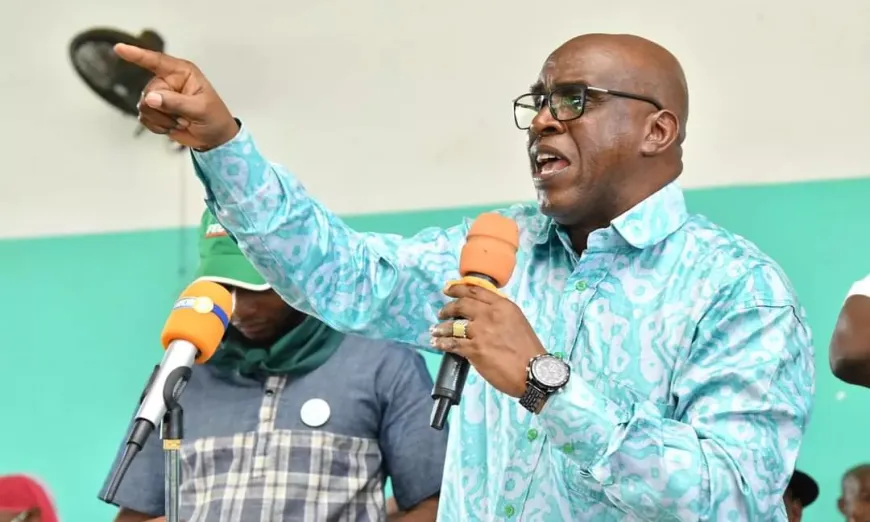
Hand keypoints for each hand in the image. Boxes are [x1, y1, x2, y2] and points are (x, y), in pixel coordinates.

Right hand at [114, 44, 238, 150]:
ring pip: (144, 107)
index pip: (156, 61)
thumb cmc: (214, 118)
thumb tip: (150, 98)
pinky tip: (172, 127)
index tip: (119, 48)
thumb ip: (176, 102)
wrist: (214, 138)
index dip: (137, 55)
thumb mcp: (200, 109)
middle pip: (148, 92)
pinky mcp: (156, 111)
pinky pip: (144, 118)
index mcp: (182, 73)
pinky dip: (157, 126)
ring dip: (162, 120)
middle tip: (184, 117)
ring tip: (181, 121)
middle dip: (164, 110)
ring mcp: (161, 96)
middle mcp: (168, 81)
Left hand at [429, 284, 545, 397]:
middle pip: (461, 305)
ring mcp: (481, 332)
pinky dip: (442, 343)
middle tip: (441, 312)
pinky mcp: (475, 350)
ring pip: (453, 325)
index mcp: (503, 306)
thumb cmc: (529, 350)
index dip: (458, 288)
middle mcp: (490, 315)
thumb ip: (500, 314)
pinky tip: (437, 344)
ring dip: (441, 327)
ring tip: (436, 330)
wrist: (534, 371)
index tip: (448, 289)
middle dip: (447, 308)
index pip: (475, 291)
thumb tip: (483, 313)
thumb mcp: (517, 321)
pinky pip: (452, 344)